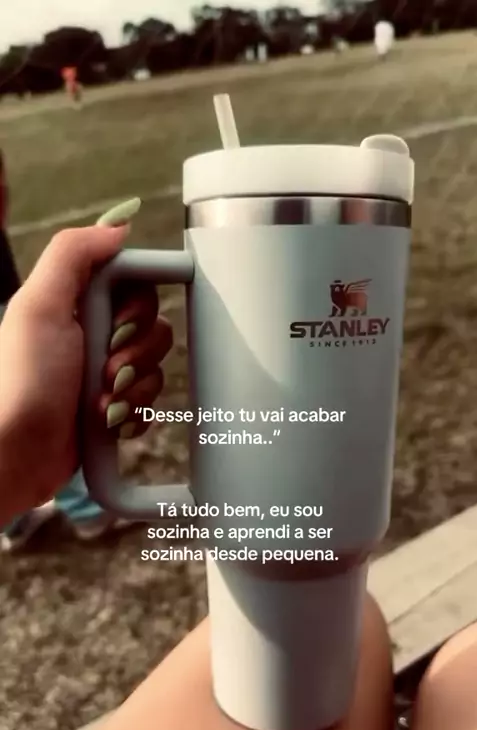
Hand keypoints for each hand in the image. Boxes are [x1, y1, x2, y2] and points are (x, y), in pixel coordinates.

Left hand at [0, 225, 171, 523]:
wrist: (18, 455)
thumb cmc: (23, 382)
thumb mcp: (39, 306)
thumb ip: (73, 255)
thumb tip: (118, 224)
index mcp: (75, 302)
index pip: (136, 284)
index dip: (139, 306)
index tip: (122, 325)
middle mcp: (92, 333)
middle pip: (153, 325)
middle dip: (136, 353)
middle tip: (105, 369)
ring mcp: (104, 372)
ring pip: (155, 366)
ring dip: (133, 388)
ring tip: (100, 402)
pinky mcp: (113, 407)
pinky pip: (150, 401)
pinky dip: (134, 413)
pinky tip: (108, 422)